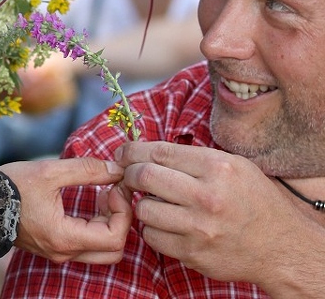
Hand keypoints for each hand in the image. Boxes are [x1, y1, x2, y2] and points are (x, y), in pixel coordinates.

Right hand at [0, 158, 130, 263]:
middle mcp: (63, 252)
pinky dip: (97, 226)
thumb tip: (117, 169)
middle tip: (113, 193)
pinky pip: (88, 245)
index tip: (115, 187)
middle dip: (121, 220)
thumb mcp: (49, 171)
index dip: (123, 211)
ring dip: (110, 224)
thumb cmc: (11, 187)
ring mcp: (58, 252)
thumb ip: (87, 169)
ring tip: (102, 195)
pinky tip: (90, 202)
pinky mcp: (54, 247)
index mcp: (64, 237)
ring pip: (103, 250)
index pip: (115, 237)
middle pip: (114, 250)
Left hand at [115, 141, 311, 287]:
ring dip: (142, 205)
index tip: (123, 153)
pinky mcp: (193, 253)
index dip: (133, 151)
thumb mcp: (234, 166)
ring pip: (143, 209)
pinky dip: (153, 229)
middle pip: (144, 176)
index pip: (158, 152)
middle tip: (130, 177)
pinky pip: (152, 236)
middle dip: (130, 174)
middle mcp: (207, 196)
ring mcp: (199, 227)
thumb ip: (193, 157)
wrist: (280, 247)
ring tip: (156, 203)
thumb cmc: (254, 201)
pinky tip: (167, 225)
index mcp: (216, 167)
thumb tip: (146, 150)